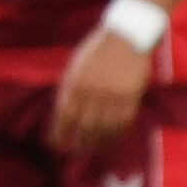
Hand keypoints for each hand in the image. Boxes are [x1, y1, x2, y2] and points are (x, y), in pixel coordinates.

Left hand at [45, 29, 149, 155]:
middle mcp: (93, 91)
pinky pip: (124, 121)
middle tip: (74, 152)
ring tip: (91, 150)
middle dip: (77, 142)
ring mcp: (113, 94)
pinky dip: (117, 133)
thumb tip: (64, 113)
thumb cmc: (98, 49)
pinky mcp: (132, 95)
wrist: (126, 35)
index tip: (54, 144)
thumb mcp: (77, 66)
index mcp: (75, 82)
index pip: (64, 116)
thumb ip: (71, 88)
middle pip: (83, 125)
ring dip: (97, 142)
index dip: (59, 133)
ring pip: (104, 127)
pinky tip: (112, 139)